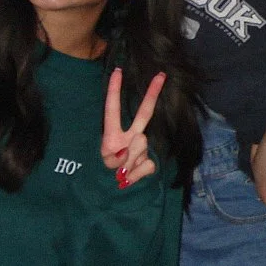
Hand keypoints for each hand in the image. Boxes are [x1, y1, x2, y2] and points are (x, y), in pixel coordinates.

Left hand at [100, 68, 165, 188]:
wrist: (113, 195)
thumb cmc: (103, 176)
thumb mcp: (104, 165)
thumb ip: (117, 155)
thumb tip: (136, 145)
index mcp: (112, 134)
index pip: (113, 108)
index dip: (114, 90)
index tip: (118, 71)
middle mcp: (129, 136)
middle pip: (144, 113)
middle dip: (153, 93)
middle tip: (162, 75)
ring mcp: (141, 149)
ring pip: (142, 144)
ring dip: (130, 161)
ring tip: (122, 172)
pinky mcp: (150, 162)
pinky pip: (148, 164)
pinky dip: (138, 174)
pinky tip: (132, 178)